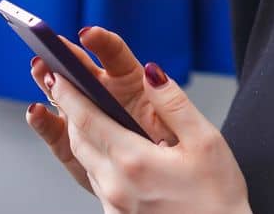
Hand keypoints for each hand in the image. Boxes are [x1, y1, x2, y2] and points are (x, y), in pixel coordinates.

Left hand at [29, 36, 249, 212]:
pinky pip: (98, 181)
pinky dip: (96, 158)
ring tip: (81, 111)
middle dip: (68, 110)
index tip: (56, 75)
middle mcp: (115, 185)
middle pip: (79, 140)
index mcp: (134, 161)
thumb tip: (151, 73)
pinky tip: (108, 148)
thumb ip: (174, 103)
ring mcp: (113, 205)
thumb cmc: (217, 198)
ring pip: (86, 161)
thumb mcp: (206, 141)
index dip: (68, 95)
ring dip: (80, 134)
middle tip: (61, 84)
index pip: (87, 119)